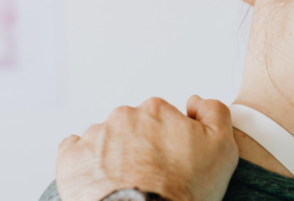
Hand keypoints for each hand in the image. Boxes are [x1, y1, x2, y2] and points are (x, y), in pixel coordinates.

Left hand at [56, 96, 238, 200]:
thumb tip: (195, 101)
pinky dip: (85, 162)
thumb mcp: (222, 148)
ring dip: (114, 155)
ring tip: (127, 184)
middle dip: (140, 146)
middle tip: (151, 176)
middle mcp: (123, 117)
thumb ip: (214, 112)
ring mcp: (95, 137)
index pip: (162, 118)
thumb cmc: (183, 191)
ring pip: (106, 140)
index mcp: (156, 110)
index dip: (169, 142)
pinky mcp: (71, 159)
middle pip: (133, 127)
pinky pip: (75, 151)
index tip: (171, 162)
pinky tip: (99, 179)